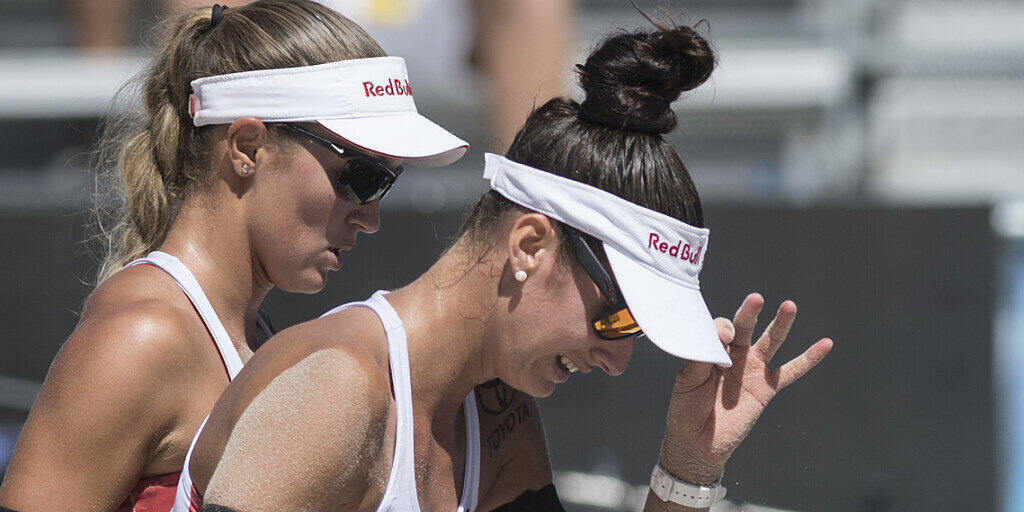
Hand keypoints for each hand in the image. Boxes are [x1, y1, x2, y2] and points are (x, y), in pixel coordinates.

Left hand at [656, 293, 832, 484]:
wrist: (697, 443)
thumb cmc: (685, 409)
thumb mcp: (687, 381)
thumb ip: (702, 358)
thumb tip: (723, 336)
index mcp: (711, 349)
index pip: (720, 329)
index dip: (723, 330)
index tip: (723, 337)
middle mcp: (733, 355)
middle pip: (745, 328)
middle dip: (749, 313)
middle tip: (756, 298)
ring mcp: (752, 370)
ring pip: (770, 342)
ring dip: (780, 324)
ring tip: (789, 306)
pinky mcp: (766, 388)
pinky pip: (791, 372)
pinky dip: (809, 359)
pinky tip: (825, 344)